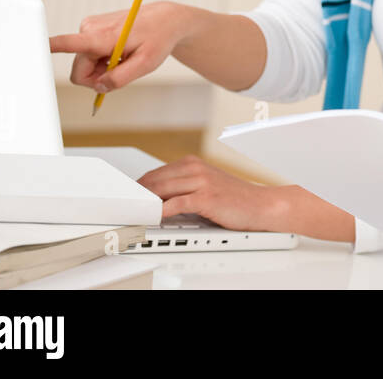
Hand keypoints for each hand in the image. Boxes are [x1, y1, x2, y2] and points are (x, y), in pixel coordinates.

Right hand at [50, 1, 188, 92]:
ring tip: (123, 56)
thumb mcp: (147, 64)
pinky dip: (103, 59)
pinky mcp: (90, 28)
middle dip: (98, 77)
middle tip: (122, 68)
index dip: (51, 47)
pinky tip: (119, 51)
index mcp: (103, 37)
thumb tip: (99, 87)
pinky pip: (88, 56)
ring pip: (85, 65)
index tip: (33, 46)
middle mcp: (90, 29)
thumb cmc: (158, 39)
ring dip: (103, 67)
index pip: (70, 43)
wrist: (165, 19)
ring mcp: (89, 27)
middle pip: (79, 71)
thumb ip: (121, 78)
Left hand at [137, 155, 288, 231]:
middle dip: (136, 194)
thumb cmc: (235, 198)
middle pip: (154, 180)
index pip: (155, 173)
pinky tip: (152, 218)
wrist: (261, 205)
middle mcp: (196, 168)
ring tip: (130, 212)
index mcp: (194, 163)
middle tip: (122, 207)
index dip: (138, 186)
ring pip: (161, 190)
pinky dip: (160, 212)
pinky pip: (174, 205)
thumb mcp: (207, 185)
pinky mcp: (205, 197)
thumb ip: (183, 186)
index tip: (126, 197)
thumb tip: (157, 197)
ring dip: (143, 203)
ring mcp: (201, 182)